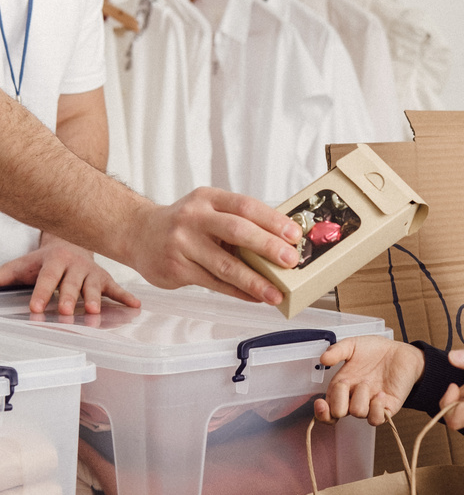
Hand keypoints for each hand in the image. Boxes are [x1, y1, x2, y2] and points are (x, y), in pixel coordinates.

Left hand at [0, 235, 139, 314]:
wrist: (72, 244)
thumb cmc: (46, 261)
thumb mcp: (24, 265)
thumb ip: (5, 275)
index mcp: (54, 260)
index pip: (47, 278)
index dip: (41, 292)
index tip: (36, 307)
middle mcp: (75, 265)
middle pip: (71, 284)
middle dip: (68, 297)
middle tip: (66, 311)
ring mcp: (92, 272)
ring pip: (93, 287)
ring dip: (94, 298)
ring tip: (93, 311)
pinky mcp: (105, 279)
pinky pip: (116, 289)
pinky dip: (125, 297)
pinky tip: (134, 305)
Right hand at [126, 188, 301, 304]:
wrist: (138, 233)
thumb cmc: (183, 223)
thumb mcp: (208, 209)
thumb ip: (238, 221)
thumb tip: (280, 242)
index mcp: (208, 198)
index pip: (246, 206)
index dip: (272, 220)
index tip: (294, 235)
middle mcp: (194, 218)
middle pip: (237, 231)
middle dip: (268, 247)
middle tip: (290, 261)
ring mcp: (183, 244)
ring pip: (226, 265)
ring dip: (255, 281)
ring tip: (276, 293)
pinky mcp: (176, 268)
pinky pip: (214, 283)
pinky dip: (238, 291)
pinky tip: (254, 296)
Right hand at [314, 336, 424, 425]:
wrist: (400, 352)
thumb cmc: (376, 351)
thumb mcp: (353, 345)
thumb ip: (337, 350)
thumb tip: (323, 359)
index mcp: (341, 388)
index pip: (327, 411)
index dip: (321, 412)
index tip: (320, 403)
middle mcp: (353, 399)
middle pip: (338, 414)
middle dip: (339, 400)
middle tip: (347, 382)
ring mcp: (370, 405)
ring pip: (358, 413)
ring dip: (360, 396)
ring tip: (368, 381)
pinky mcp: (387, 408)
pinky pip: (376, 419)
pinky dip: (376, 407)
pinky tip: (380, 393)